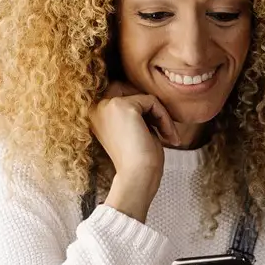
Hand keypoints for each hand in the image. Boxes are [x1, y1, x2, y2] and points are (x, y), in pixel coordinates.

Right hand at [89, 82, 178, 221]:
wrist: (137, 177)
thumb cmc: (138, 161)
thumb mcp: (133, 131)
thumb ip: (136, 113)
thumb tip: (150, 97)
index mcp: (95, 115)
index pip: (120, 93)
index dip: (142, 107)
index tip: (156, 128)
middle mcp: (97, 107)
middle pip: (128, 87)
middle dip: (149, 105)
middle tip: (164, 129)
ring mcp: (108, 105)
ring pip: (143, 96)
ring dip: (161, 114)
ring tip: (168, 135)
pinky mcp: (124, 106)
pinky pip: (152, 102)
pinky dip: (164, 118)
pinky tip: (168, 136)